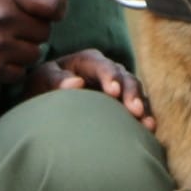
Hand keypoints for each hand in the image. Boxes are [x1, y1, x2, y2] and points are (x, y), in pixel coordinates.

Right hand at [0, 0, 66, 107]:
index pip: (53, 3)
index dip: (56, 8)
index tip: (48, 11)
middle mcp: (0, 17)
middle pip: (45, 30)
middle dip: (32, 29)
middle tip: (9, 27)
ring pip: (34, 53)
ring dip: (21, 50)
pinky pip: (18, 72)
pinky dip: (9, 68)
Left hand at [29, 48, 154, 132]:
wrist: (45, 107)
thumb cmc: (42, 89)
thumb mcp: (41, 80)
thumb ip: (55, 80)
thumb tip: (76, 83)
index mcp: (87, 61)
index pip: (101, 65)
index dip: (109, 76)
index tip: (113, 91)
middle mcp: (107, 71)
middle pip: (124, 77)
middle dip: (131, 93)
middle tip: (134, 110)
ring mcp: (118, 87)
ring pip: (135, 92)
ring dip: (142, 106)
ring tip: (146, 123)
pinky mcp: (123, 104)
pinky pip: (138, 108)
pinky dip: (144, 116)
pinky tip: (149, 129)